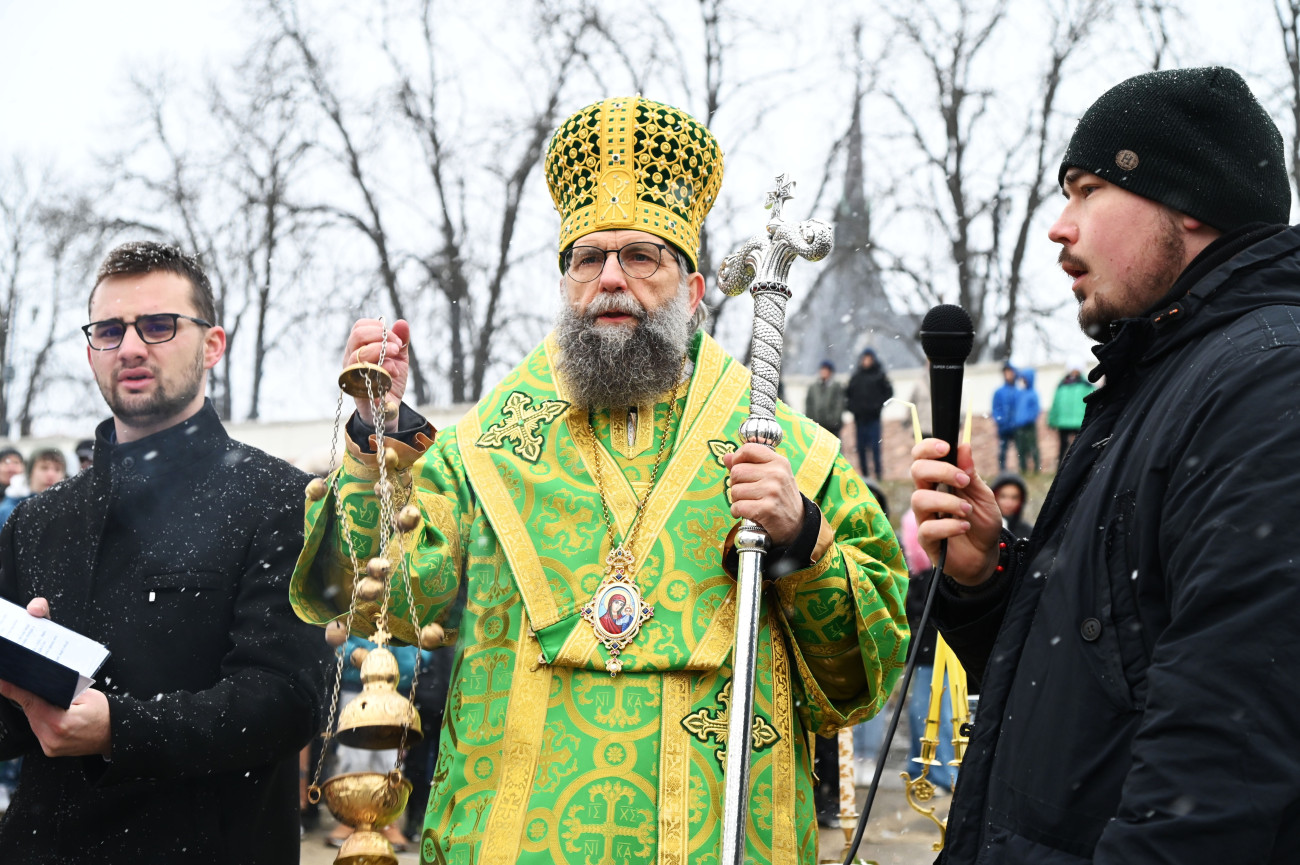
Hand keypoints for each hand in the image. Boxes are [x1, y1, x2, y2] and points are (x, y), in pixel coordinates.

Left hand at [0, 596, 111, 756]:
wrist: (115, 736)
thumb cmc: (106, 715)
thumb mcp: (88, 695)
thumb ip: (63, 690)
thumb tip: (43, 683)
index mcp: (61, 722)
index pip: (31, 701)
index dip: (14, 690)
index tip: (3, 681)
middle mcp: (52, 738)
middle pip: (30, 711)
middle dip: (30, 697)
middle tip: (33, 685)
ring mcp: (50, 746)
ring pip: (32, 721)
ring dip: (37, 709)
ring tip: (53, 703)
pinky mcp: (50, 750)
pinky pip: (38, 730)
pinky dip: (42, 720)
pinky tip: (54, 715)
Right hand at [343, 319, 410, 426]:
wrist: (388, 408)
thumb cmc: (390, 381)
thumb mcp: (399, 358)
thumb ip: (400, 341)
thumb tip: (402, 322)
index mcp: (358, 348)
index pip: (360, 326)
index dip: (379, 327)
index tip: (396, 339)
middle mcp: (350, 358)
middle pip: (357, 334)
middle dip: (381, 336)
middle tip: (397, 346)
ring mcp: (351, 373)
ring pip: (358, 353)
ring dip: (381, 350)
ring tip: (396, 355)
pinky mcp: (356, 388)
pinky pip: (365, 373)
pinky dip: (382, 369)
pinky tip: (393, 373)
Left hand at [724, 444, 803, 546]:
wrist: (797, 524)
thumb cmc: (779, 497)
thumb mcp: (771, 476)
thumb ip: (748, 464)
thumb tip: (726, 457)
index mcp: (778, 462)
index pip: (748, 449)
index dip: (737, 459)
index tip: (739, 468)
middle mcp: (777, 474)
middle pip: (736, 471)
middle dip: (736, 484)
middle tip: (746, 492)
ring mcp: (772, 491)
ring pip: (735, 490)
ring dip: (736, 499)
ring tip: (749, 503)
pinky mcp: (767, 508)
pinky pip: (737, 506)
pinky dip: (737, 512)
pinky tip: (746, 513)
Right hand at [909, 439, 1002, 585]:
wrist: (986, 555)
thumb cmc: (982, 523)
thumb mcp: (983, 495)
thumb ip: (972, 473)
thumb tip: (964, 446)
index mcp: (938, 482)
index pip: (921, 458)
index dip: (927, 448)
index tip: (945, 447)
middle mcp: (928, 496)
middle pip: (916, 471)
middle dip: (940, 471)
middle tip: (963, 480)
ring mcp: (925, 518)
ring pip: (919, 499)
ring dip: (947, 502)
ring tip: (967, 511)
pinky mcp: (927, 540)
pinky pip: (928, 528)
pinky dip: (949, 526)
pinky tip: (964, 527)